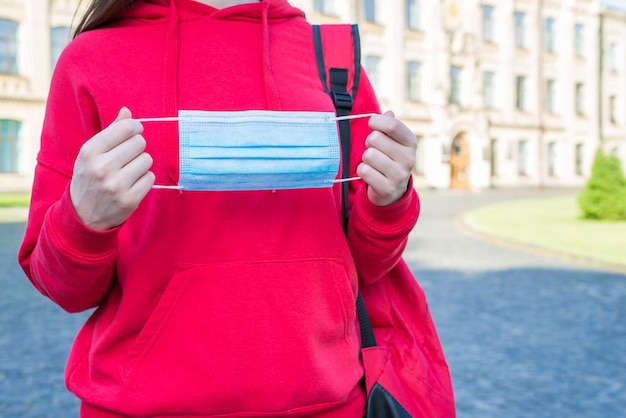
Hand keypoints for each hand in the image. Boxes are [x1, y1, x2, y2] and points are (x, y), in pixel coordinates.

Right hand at [69, 107, 154, 230]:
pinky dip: (145, 179)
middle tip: (128, 157)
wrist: (83, 215)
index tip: (134, 132)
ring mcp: (116, 185)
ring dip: (142, 164)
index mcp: (90, 151)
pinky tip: (132, 184)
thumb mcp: (91, 153)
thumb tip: (127, 111)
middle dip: (137, 147)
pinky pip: (151, 178)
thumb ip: (110, 131)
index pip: (126, 128)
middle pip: (140, 143)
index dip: (135, 127)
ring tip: (129, 171)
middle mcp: (102, 167)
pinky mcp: (130, 199)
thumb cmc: (90, 177)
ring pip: (147, 160)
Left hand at [356, 111, 416, 205]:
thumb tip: (388, 113)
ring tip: (373, 163)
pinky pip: (364, 170)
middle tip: (374, 149)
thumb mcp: (393, 141)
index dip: (376, 121)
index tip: (372, 123)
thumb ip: (390, 125)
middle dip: (369, 142)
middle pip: (375, 139)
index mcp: (411, 143)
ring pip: (368, 155)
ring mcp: (399, 175)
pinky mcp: (387, 188)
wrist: (392, 190)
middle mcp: (409, 159)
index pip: (392, 125)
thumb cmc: (389, 158)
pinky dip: (362, 170)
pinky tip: (370, 174)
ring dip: (365, 158)